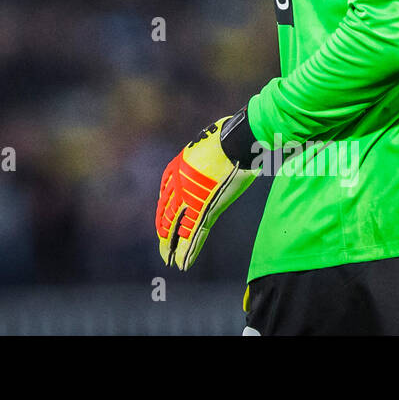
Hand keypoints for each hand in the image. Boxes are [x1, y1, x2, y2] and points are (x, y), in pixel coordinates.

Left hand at [156, 115, 258, 270]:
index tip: (164, 223)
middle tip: (163, 249)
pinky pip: (194, 233)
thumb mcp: (211, 141)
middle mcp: (180, 183)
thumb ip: (212, 149)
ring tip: (169, 260)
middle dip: (166, 232)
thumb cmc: (230, 136)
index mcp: (180, 166)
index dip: (165, 211)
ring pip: (178, 227)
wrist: (235, 139)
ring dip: (173, 246)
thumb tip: (225, 142)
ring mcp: (190, 196)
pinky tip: (183, 263)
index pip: (166, 194)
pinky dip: (189, 250)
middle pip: (169, 213)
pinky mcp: (204, 207)